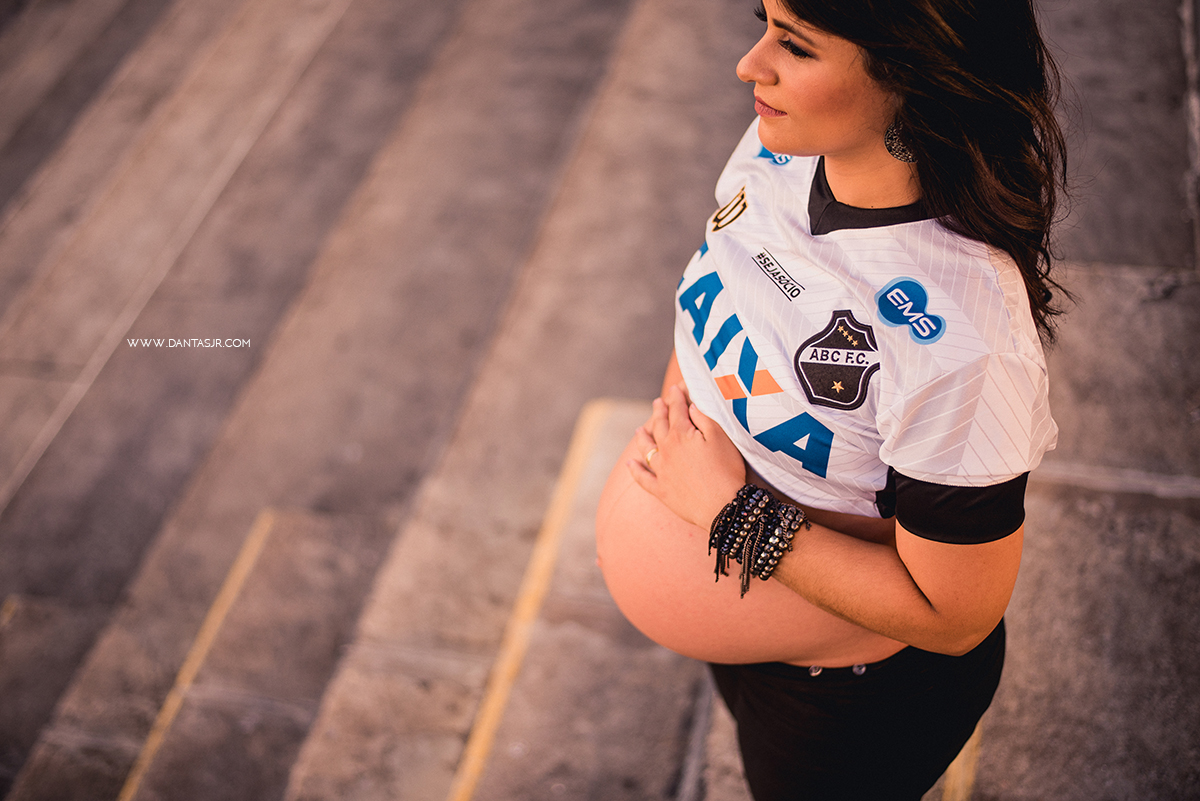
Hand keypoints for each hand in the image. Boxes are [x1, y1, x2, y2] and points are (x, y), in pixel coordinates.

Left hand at [627, 383, 746, 527]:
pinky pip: (643, 478)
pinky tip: (630, 464)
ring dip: (643, 437)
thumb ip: (704, 419)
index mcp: (681, 434)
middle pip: (660, 426)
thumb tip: (691, 406)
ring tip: (639, 429)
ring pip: (647, 449)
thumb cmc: (726, 470)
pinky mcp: (661, 490)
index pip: (677, 410)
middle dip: (659, 412)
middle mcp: (666, 450)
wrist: (722, 506)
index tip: (674, 388)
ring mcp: (661, 470)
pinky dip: (635, 470)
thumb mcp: (721, 438)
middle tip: (657, 402)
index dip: (676, 397)